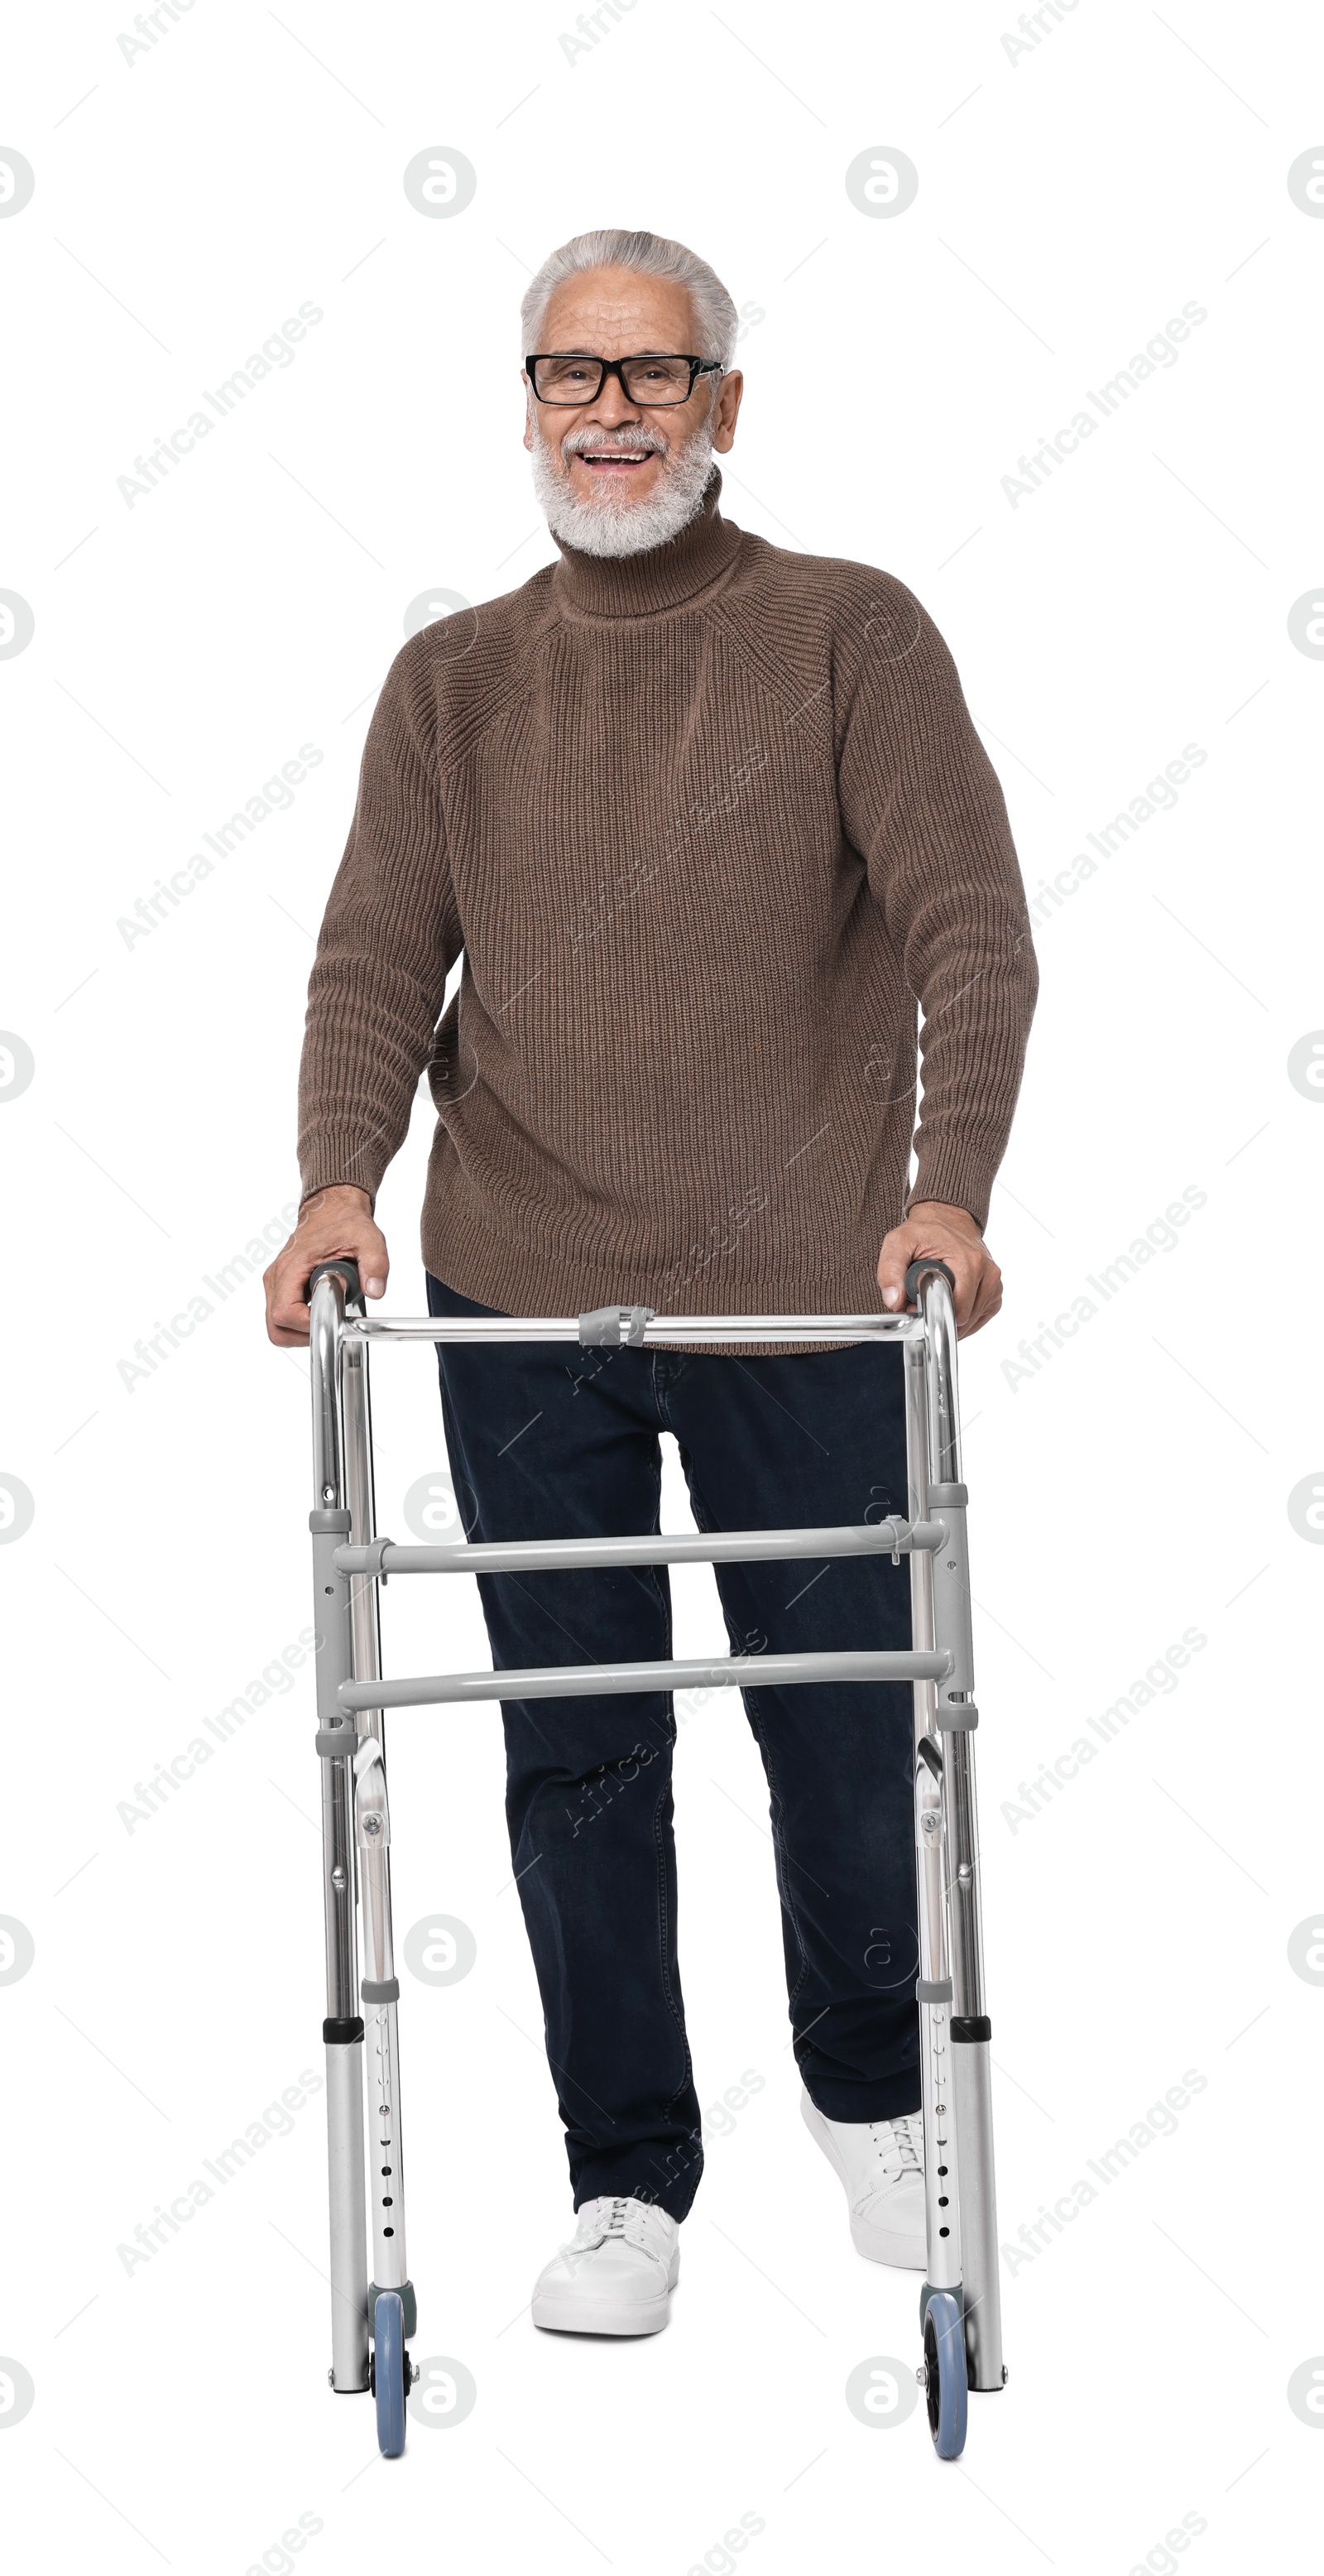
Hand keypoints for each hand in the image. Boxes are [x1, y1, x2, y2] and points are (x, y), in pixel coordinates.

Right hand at [264, 1185, 388, 1345]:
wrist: (331, 1208)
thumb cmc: (344, 1222)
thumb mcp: (368, 1239)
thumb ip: (375, 1264)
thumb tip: (375, 1290)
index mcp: (292, 1265)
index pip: (285, 1312)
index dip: (308, 1325)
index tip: (332, 1319)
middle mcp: (277, 1276)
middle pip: (275, 1326)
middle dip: (303, 1335)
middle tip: (329, 1325)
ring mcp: (276, 1283)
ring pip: (276, 1326)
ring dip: (301, 1332)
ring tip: (328, 1316)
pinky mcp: (281, 1287)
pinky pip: (282, 1317)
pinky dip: (300, 1324)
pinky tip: (322, 1309)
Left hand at [876, 1200, 1001, 1339]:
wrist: (947, 1218)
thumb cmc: (925, 1231)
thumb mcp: (899, 1243)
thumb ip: (890, 1271)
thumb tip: (894, 1301)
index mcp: (969, 1262)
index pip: (954, 1309)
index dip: (932, 1313)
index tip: (917, 1305)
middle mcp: (987, 1272)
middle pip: (964, 1318)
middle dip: (941, 1316)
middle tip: (924, 1300)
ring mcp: (994, 1282)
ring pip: (972, 1320)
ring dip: (952, 1316)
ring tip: (938, 1295)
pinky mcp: (996, 1289)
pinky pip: (981, 1316)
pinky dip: (965, 1315)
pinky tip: (952, 1300)